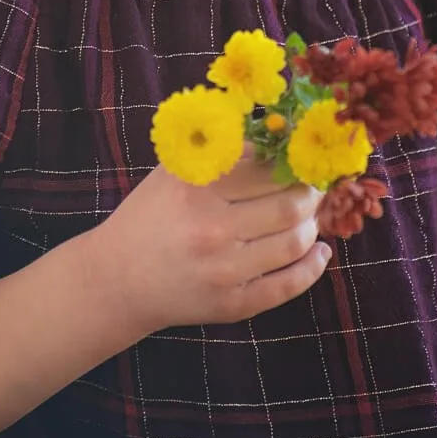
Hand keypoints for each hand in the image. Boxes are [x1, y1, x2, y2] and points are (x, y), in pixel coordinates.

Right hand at [87, 152, 330, 335]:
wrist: (117, 279)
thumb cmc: (148, 216)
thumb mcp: (174, 172)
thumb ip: (218, 150)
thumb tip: (274, 131)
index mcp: (197, 189)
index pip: (267, 168)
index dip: (293, 162)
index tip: (300, 160)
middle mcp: (212, 229)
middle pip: (289, 204)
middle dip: (310, 193)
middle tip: (312, 188)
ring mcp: (225, 271)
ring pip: (294, 243)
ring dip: (312, 226)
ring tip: (309, 218)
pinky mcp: (234, 305)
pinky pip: (289, 286)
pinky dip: (314, 267)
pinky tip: (319, 252)